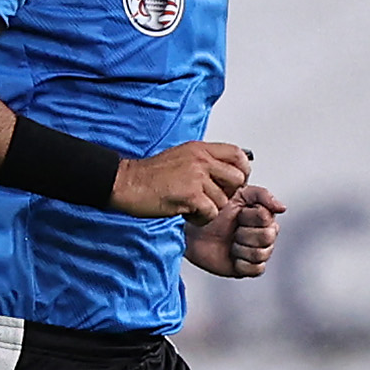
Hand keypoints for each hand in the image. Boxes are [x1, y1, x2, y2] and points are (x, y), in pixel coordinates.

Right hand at [112, 141, 249, 222]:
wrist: (127, 183)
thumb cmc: (150, 175)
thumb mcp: (181, 157)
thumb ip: (204, 161)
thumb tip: (225, 171)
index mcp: (200, 149)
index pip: (238, 154)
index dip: (242, 170)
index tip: (235, 181)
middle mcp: (201, 160)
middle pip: (238, 179)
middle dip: (229, 194)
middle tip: (212, 199)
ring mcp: (196, 177)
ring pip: (223, 201)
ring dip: (210, 210)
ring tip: (193, 208)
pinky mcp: (190, 195)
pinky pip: (210, 213)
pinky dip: (200, 219)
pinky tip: (187, 215)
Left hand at [186, 185, 283, 276]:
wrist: (193, 233)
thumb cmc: (214, 213)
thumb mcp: (236, 195)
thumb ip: (261, 195)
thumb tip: (282, 208)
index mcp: (265, 217)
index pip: (266, 219)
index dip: (248, 217)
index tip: (237, 214)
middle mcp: (266, 235)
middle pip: (266, 237)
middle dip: (244, 233)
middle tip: (233, 231)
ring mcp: (258, 252)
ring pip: (261, 254)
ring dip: (240, 248)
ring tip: (231, 243)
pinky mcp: (249, 269)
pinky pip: (256, 269)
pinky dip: (241, 263)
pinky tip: (233, 256)